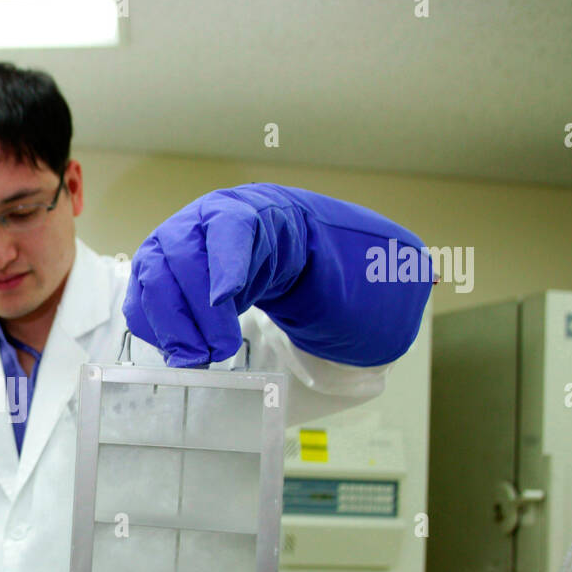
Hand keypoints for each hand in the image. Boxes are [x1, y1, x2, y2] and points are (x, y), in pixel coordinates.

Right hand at [123, 183, 431, 368]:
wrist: (280, 250)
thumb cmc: (308, 257)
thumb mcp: (343, 260)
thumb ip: (370, 267)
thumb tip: (429, 275)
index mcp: (253, 211)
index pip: (232, 229)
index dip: (225, 265)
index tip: (226, 302)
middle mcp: (205, 221)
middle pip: (184, 257)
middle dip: (195, 310)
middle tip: (215, 352)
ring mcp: (173, 246)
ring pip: (153, 277)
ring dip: (170, 324)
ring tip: (195, 360)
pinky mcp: (155, 275)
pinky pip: (142, 298)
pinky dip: (154, 326)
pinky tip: (178, 350)